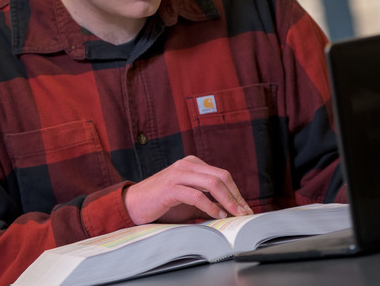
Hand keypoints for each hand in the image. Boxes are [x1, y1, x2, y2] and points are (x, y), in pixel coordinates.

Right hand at [123, 155, 253, 224]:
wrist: (133, 204)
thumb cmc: (162, 203)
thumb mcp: (189, 200)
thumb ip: (207, 201)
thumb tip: (230, 211)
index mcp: (193, 164)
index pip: (222, 175)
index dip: (236, 192)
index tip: (246, 208)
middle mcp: (187, 164)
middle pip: (221, 177)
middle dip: (236, 196)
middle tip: (245, 213)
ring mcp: (178, 174)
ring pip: (212, 184)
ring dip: (227, 201)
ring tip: (235, 214)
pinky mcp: (170, 187)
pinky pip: (196, 195)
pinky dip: (210, 206)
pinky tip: (217, 215)